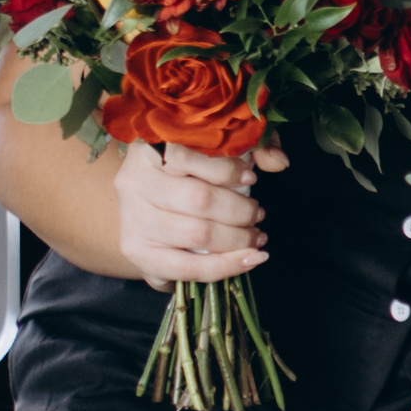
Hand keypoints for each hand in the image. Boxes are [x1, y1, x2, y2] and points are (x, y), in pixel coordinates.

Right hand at [110, 138, 275, 284]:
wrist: (145, 203)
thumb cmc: (184, 171)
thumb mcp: (212, 147)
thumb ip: (249, 143)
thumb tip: (278, 161)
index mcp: (148, 148)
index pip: (187, 154)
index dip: (226, 168)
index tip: (251, 176)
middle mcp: (134, 183)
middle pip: (199, 199)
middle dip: (240, 210)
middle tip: (258, 214)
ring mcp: (132, 220)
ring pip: (197, 234)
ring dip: (238, 239)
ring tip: (255, 236)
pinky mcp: (137, 251)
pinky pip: (187, 267)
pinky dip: (225, 266)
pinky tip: (249, 259)